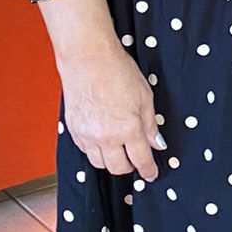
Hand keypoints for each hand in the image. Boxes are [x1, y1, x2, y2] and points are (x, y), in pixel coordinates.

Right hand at [59, 43, 164, 181]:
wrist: (87, 57)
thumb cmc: (116, 70)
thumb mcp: (145, 96)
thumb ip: (150, 125)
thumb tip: (157, 143)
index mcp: (128, 129)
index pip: (141, 160)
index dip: (148, 170)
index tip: (151, 174)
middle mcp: (106, 137)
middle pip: (118, 168)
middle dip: (129, 167)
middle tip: (135, 160)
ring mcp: (87, 135)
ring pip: (99, 163)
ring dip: (111, 161)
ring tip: (118, 149)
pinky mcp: (73, 129)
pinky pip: (85, 151)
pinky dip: (95, 150)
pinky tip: (102, 139)